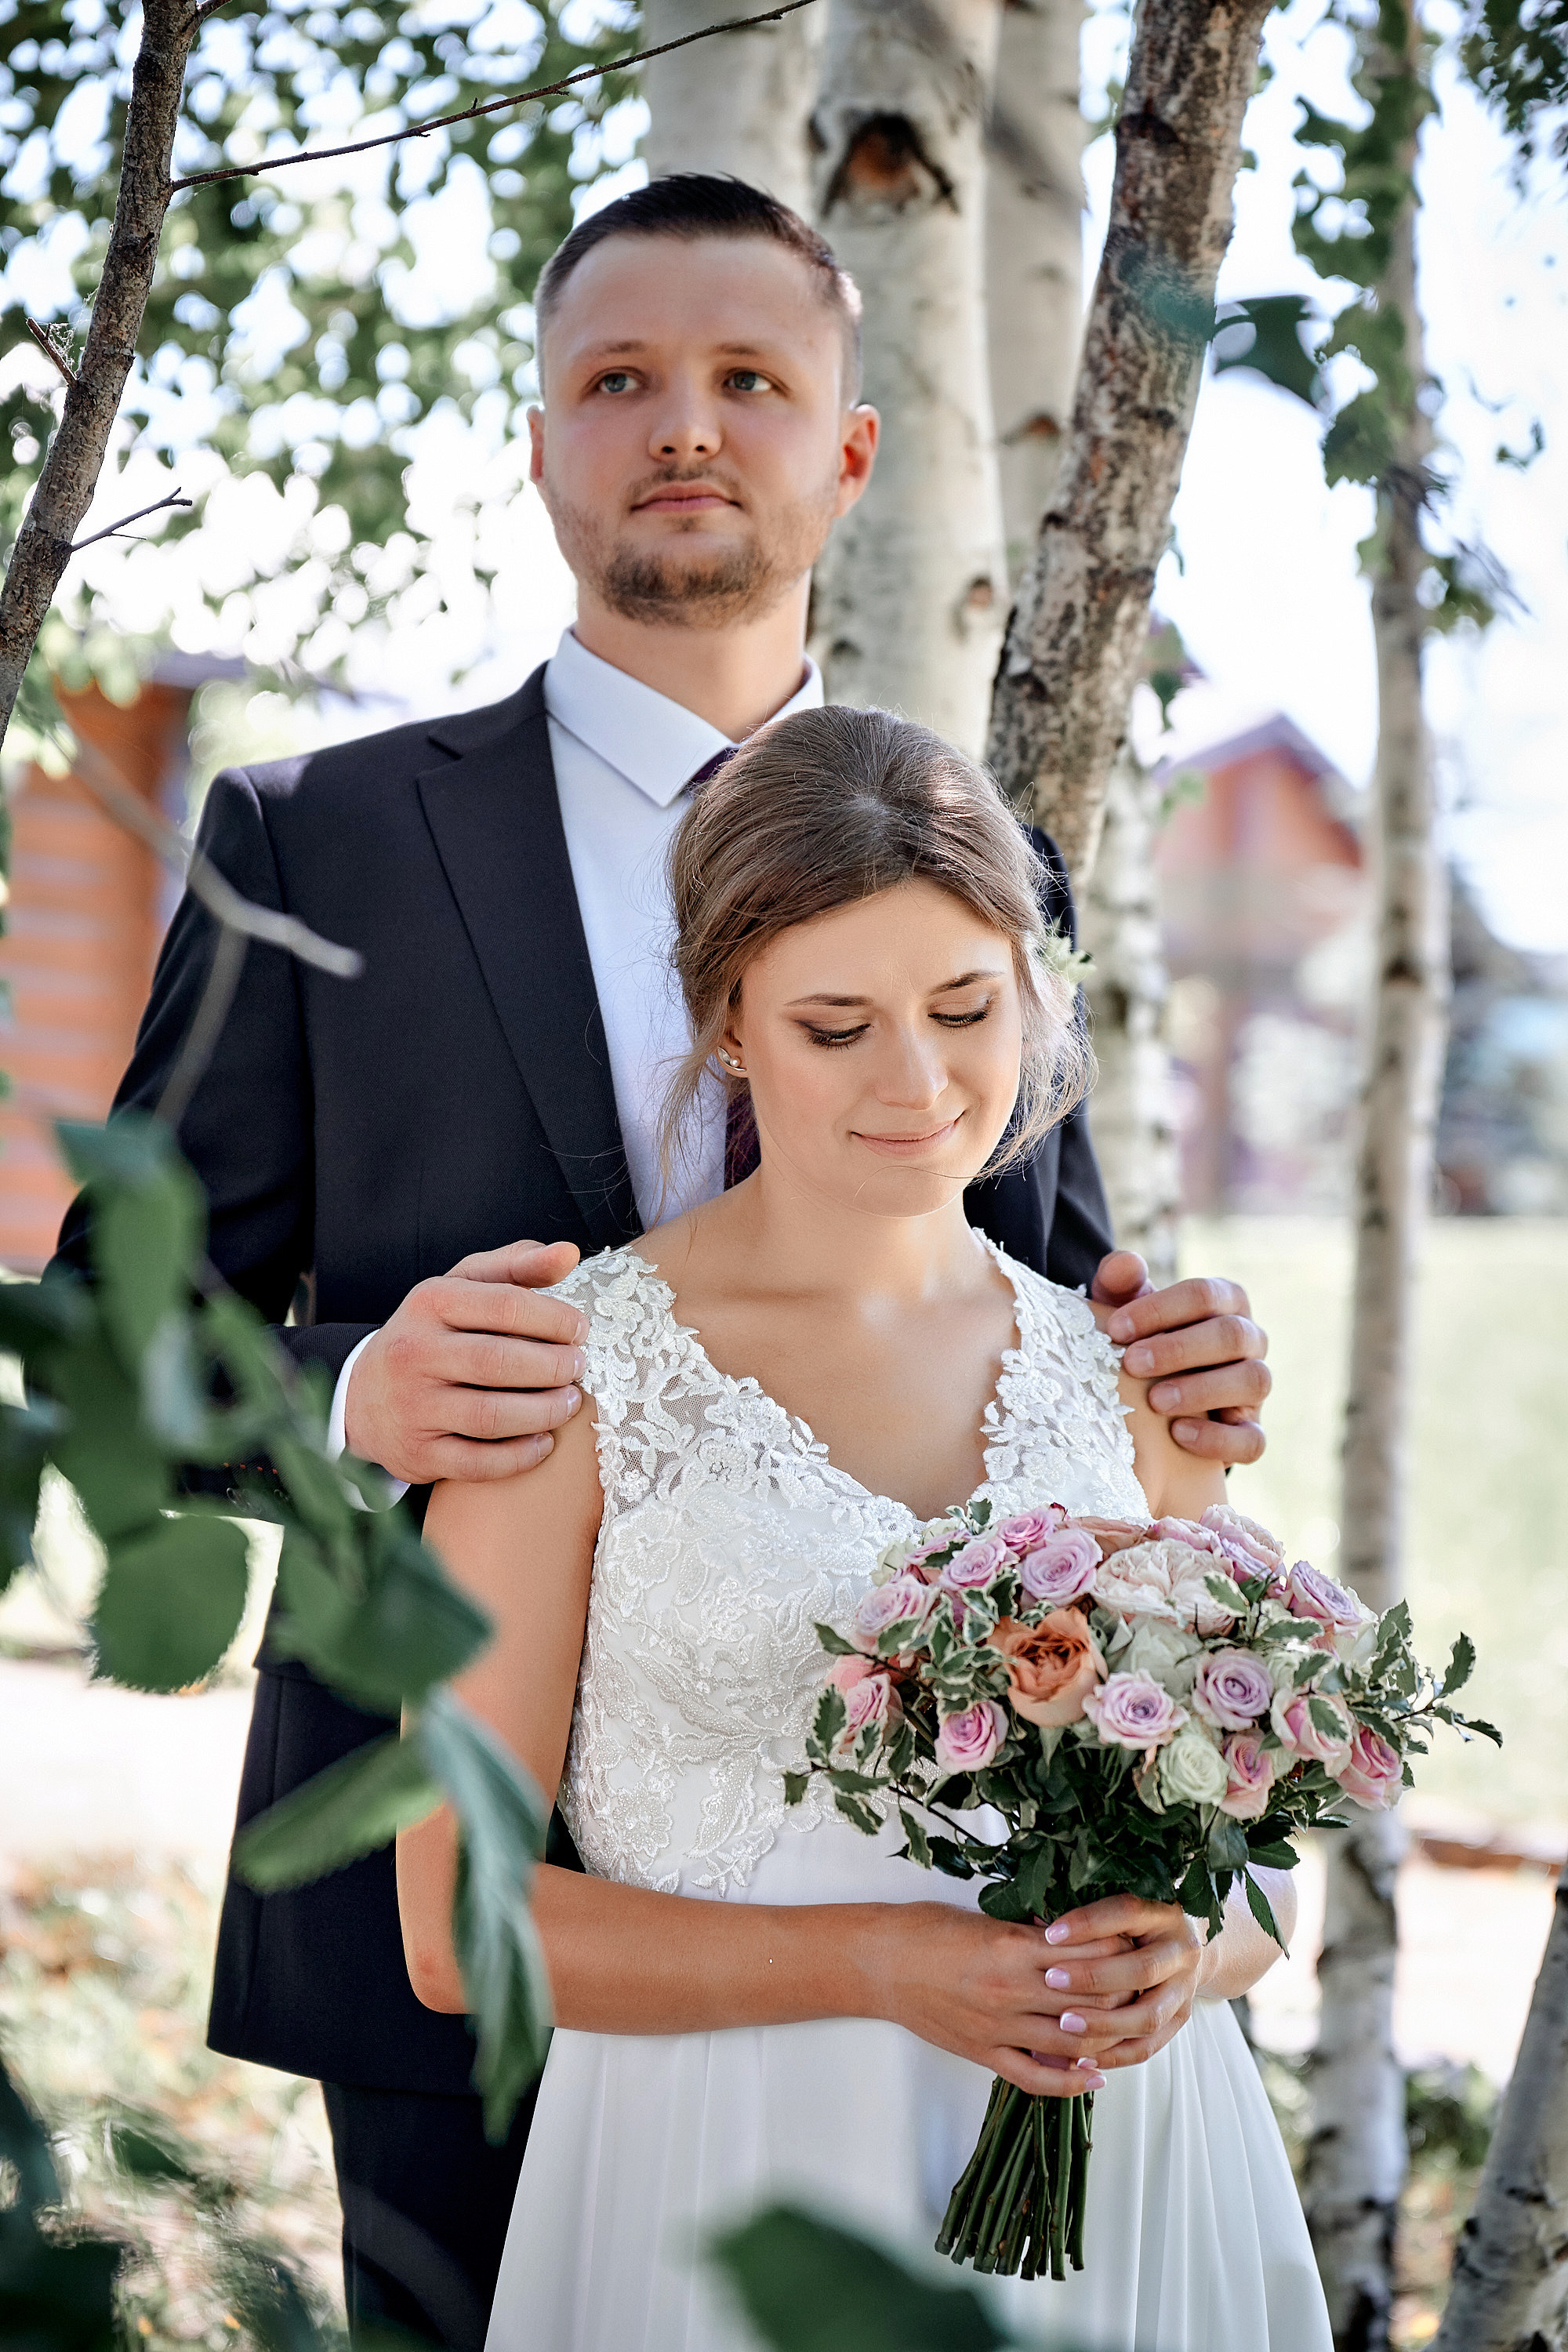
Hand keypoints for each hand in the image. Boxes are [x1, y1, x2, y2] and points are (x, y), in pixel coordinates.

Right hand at [344, 1238, 586, 1484]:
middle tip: (578, 1367)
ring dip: (543, 1412)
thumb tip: (570, 1253)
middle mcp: (413, 1352)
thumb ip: (517, 1266)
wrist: (363, 1397)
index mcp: (429, 1302)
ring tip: (569, 1403)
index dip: (555, 1319)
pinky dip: (519, 1456)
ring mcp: (412, 1406)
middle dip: (553, 1366)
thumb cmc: (432, 1334)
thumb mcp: (463, 1287)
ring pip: (491, 1416)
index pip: (506, 1305)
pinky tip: (543, 1443)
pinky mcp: (416, 1453)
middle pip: (499, 1362)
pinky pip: (477, 1462)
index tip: (580, 1330)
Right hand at [874, 1905, 1137, 2097]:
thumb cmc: (926, 1929)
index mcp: (1011, 1947)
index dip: (1118, 1955)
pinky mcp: (983, 2053)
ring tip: (1128, 2032)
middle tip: (1143, 1990)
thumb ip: (1029, 1932)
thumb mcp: (984, 1917)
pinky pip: (1034, 2076)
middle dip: (1121, 1997)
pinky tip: (1093, 2077)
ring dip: (1105, 2039)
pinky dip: (1069, 2082)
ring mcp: (997, 2027)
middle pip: (1088, 2001)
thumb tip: (1072, 1937)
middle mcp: (1010, 1990)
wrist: (879, 1962)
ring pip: (1070, 2042)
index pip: (1087, 1956)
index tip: (1134, 1948)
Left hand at [1030, 1896, 1204, 2071]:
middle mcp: (1181, 1950)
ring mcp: (1185, 1988)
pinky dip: (1115, 2054)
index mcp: (1164, 1912)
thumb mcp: (1120, 1906)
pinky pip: (1149, 2045)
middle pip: (1142, 1969)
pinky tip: (1082, 2056)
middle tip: (1051, 1980)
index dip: (1088, 1924)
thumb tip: (1036, 1919)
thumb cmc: (1137, 1920)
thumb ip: (1087, 1915)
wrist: (1184, 1941)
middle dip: (1093, 1977)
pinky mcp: (1180, 2018)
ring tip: (1064, 2023)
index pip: (1127, 1912)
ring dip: (1104, 2023)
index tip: (1050, 1935)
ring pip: (1149, 2015)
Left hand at [1092, 1255, 1269, 1467]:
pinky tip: (1178, 1434)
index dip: (1159, 1308)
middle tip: (1132, 1363)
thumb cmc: (1139, 1340)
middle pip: (1232, 1335)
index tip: (1115, 1327)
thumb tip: (1125, 1263)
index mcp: (1225, 1302)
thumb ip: (1121, 1284)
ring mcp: (1255, 1386)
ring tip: (1155, 1401)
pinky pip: (1253, 1439)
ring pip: (1254, 1381)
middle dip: (1179, 1349)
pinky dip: (1218, 1439)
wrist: (1150, 1397)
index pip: (1204, 1294)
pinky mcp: (1250, 1431)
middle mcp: (1249, 1340)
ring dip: (1202, 1390)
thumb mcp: (1124, 1311)